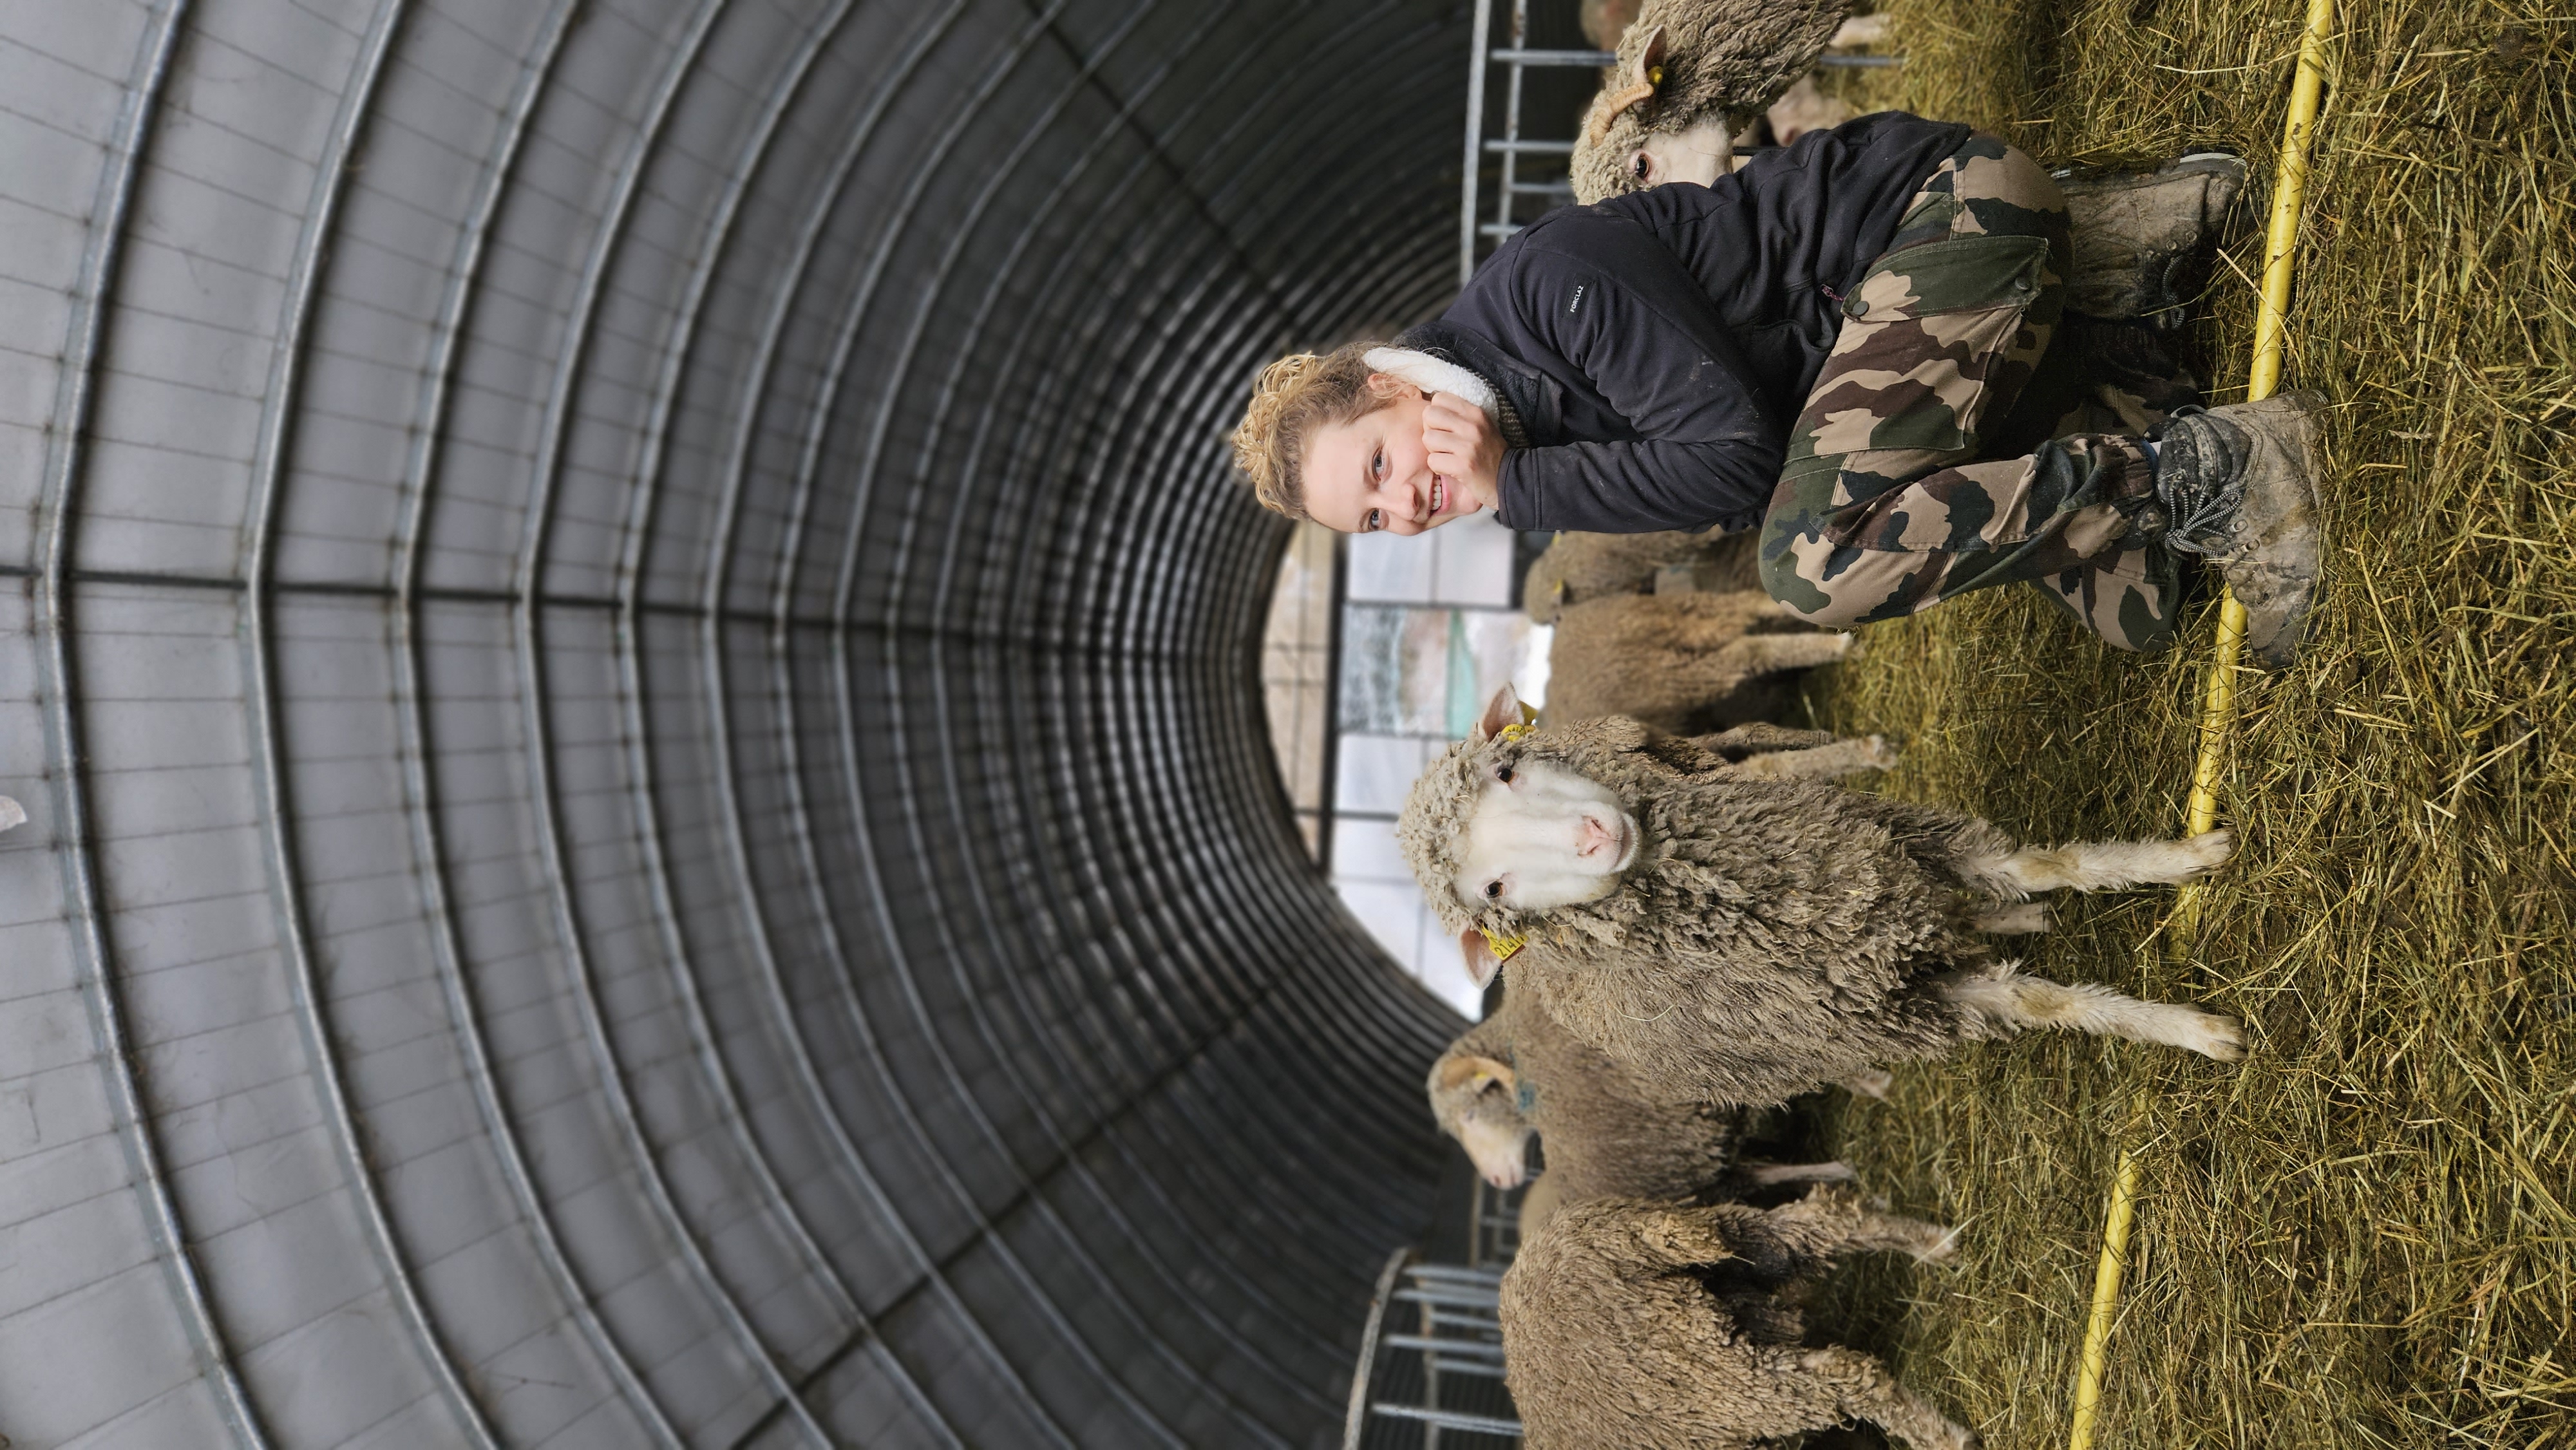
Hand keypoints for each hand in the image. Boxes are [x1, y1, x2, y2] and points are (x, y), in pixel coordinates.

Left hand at [1421, 391, 1503, 512]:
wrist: (1510, 479)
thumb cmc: (1490, 452)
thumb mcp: (1481, 425)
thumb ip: (1460, 415)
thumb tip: (1431, 409)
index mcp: (1475, 412)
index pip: (1439, 398)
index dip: (1436, 414)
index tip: (1444, 427)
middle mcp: (1472, 426)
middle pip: (1429, 415)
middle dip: (1431, 430)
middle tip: (1443, 443)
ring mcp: (1468, 446)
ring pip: (1428, 438)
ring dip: (1433, 450)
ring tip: (1448, 456)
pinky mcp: (1463, 466)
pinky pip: (1432, 461)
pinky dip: (1438, 467)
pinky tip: (1451, 469)